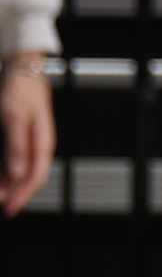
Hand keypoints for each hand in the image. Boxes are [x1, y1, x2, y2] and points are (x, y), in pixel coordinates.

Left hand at [0, 64, 53, 215]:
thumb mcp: (14, 118)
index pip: (36, 177)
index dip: (23, 195)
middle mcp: (38, 146)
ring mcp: (30, 142)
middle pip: (29, 177)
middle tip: (3, 207)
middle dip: (15, 194)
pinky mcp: (20, 137)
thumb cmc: (20, 89)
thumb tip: (16, 175)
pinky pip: (15, 160)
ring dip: (9, 184)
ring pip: (21, 171)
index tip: (10, 208)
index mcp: (43, 143)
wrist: (22, 68)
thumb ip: (16, 147)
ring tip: (0, 194)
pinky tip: (1, 176)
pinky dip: (7, 171)